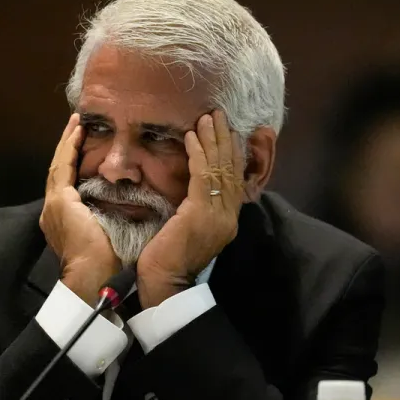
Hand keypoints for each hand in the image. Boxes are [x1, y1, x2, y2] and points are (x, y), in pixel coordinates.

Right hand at [39, 113, 119, 304]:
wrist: (93, 277)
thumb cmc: (107, 264)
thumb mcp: (108, 234)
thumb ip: (111, 218)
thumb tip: (132, 207)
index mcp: (63, 220)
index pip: (68, 184)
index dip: (73, 163)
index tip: (81, 145)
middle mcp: (53, 210)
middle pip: (59, 171)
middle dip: (66, 148)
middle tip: (76, 126)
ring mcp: (54, 204)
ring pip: (59, 164)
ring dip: (67, 142)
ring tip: (76, 123)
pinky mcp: (60, 201)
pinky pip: (63, 166)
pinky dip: (69, 148)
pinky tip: (76, 131)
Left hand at [137, 111, 244, 307]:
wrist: (164, 284)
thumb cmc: (169, 259)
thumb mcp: (189, 229)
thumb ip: (197, 209)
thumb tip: (193, 188)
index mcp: (227, 221)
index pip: (234, 180)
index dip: (231, 154)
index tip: (226, 131)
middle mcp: (228, 216)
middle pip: (231, 170)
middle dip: (224, 139)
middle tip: (219, 114)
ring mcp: (217, 215)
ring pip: (219, 169)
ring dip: (212, 140)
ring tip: (207, 118)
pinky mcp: (200, 212)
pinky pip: (202, 175)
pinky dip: (197, 153)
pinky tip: (191, 136)